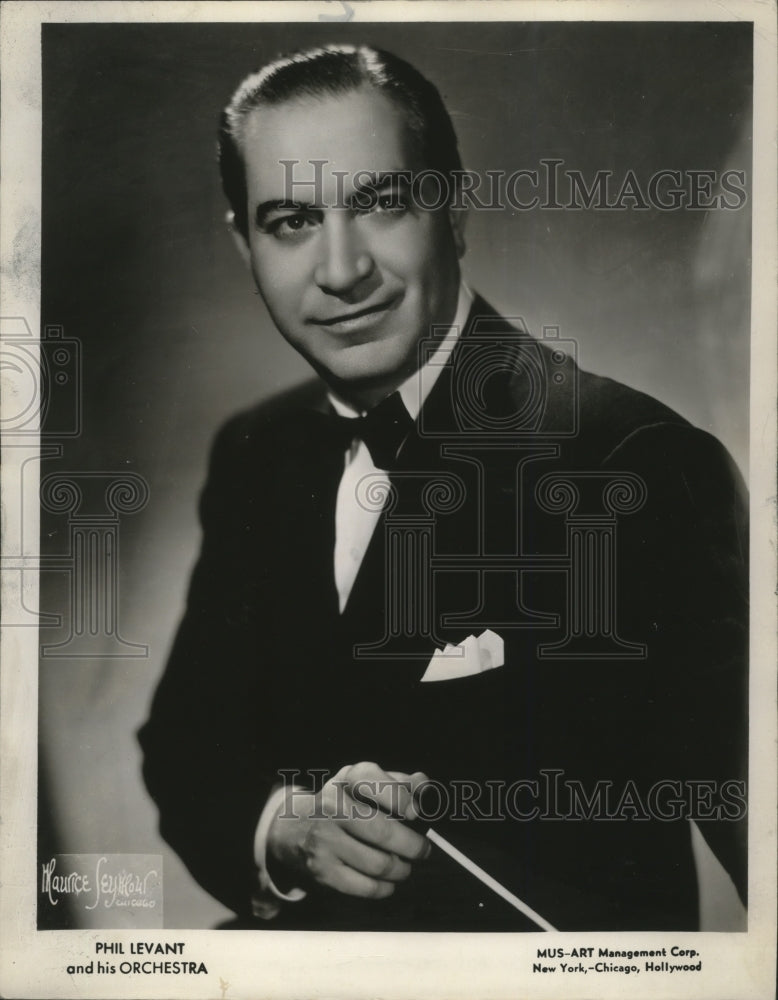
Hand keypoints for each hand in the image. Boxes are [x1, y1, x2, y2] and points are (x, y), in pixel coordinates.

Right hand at [266, 762, 430, 898]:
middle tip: (424, 850)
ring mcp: (324, 840)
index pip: (376, 783)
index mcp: (346, 779)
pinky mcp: (322, 870)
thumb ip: (398, 781)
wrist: (291, 826)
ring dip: (402, 869)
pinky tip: (388, 881)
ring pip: (378, 864)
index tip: (416, 813)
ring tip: (405, 867)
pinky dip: (385, 888)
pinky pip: (365, 887)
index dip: (402, 800)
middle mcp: (332, 806)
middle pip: (383, 831)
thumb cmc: (341, 801)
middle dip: (413, 845)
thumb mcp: (363, 782)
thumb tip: (423, 787)